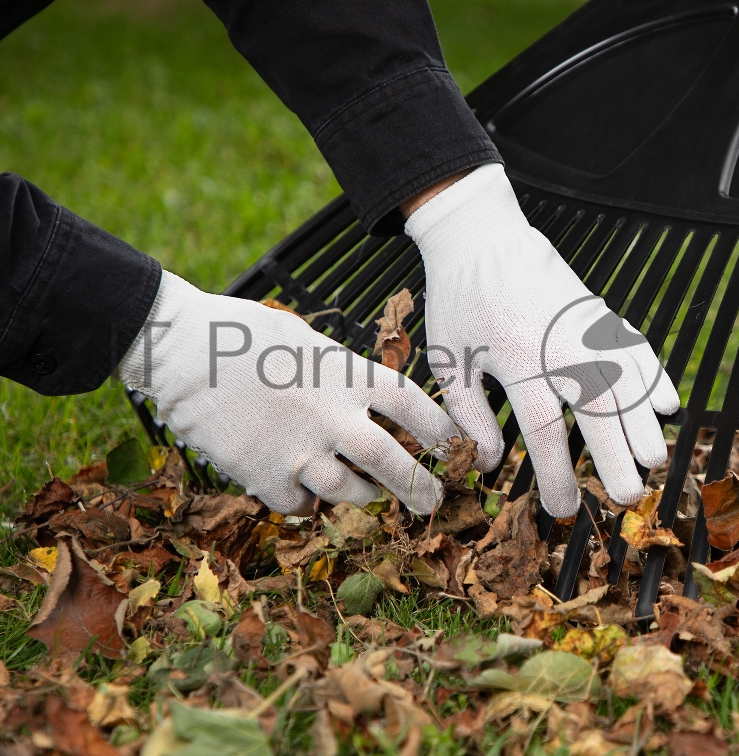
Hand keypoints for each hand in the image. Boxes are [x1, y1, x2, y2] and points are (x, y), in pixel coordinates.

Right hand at [115, 272, 458, 515]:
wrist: (182, 351)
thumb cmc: (243, 334)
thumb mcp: (306, 339)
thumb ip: (340, 372)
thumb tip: (361, 396)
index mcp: (348, 375)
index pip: (416, 406)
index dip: (443, 431)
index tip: (456, 447)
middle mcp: (333, 417)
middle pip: (393, 463)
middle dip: (421, 488)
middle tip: (434, 502)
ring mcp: (300, 452)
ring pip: (350, 493)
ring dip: (363, 496)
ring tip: (366, 495)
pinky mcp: (264, 476)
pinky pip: (299, 504)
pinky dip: (305, 501)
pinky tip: (299, 486)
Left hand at [405, 164, 679, 517]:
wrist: (480, 236)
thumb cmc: (460, 300)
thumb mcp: (448, 358)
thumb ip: (467, 414)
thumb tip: (488, 461)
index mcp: (517, 360)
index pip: (545, 432)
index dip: (557, 476)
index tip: (562, 507)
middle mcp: (560, 345)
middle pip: (600, 411)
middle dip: (616, 459)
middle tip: (628, 498)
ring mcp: (586, 325)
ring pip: (629, 381)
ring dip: (645, 423)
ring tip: (654, 459)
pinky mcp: (598, 310)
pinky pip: (637, 347)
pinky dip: (656, 376)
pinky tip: (667, 404)